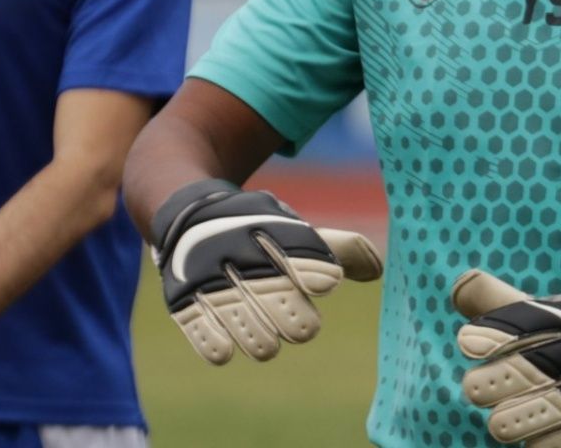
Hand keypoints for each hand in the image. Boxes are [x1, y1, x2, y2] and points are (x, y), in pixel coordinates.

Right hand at [151, 179, 382, 363]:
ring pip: (251, 333)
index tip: (324, 283)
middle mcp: (245, 256)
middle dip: (298, 324)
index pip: (306, 262)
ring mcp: (212, 279)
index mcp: (276, 236)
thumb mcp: (295, 230)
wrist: (190, 213)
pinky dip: (219, 347)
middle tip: (301, 327)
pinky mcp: (183, 301)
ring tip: (267, 341)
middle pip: (283, 307)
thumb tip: (377, 270)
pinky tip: (226, 347)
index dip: (317, 275)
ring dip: (263, 342)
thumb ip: (340, 248)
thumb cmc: (258, 231)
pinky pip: (206, 338)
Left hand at [451, 269, 560, 446]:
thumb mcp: (549, 310)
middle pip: (526, 370)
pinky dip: (546, 444)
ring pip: (544, 410)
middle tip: (478, 388)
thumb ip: (501, 301)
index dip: (487, 338)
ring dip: (514, 420)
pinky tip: (532, 442)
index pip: (518, 326)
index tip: (470, 344)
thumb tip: (458, 286)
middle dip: (492, 383)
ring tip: (500, 421)